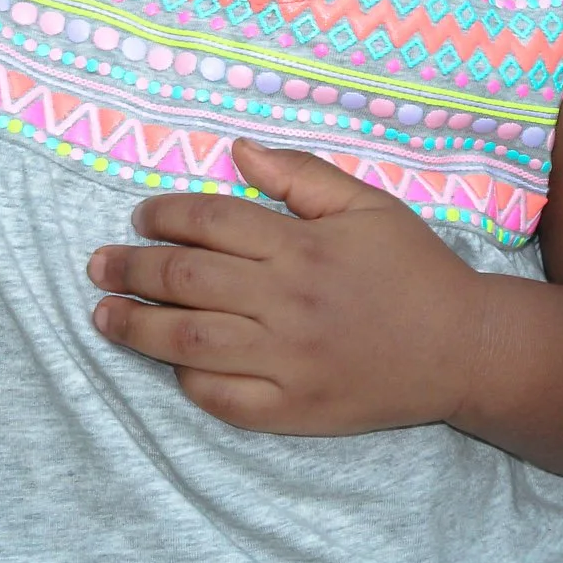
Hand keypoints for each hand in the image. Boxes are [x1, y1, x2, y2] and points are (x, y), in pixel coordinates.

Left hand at [87, 139, 484, 434]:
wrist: (462, 348)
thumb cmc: (411, 268)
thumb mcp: (366, 204)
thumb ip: (300, 175)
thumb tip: (237, 151)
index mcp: (302, 246)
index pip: (211, 222)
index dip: (164, 215)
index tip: (140, 216)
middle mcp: (287, 302)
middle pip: (186, 280)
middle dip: (132, 268)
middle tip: (99, 264)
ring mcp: (287, 362)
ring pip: (189, 341)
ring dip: (135, 327)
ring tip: (102, 316)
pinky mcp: (293, 411)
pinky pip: (222, 398)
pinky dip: (186, 379)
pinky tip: (166, 361)